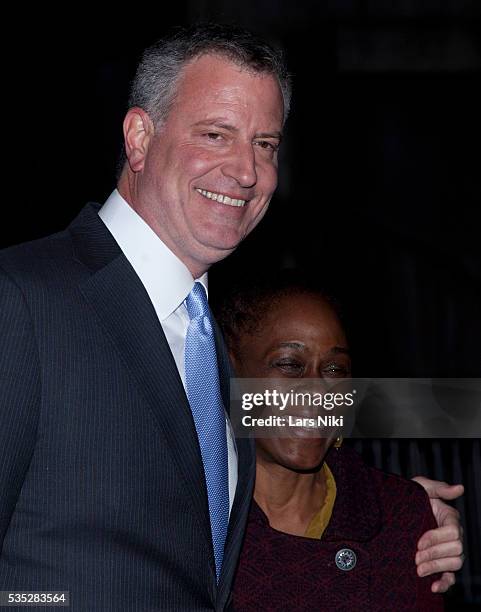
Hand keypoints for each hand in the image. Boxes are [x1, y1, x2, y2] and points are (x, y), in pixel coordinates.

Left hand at [412, 476, 463, 592]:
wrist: (395, 509)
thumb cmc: (410, 495)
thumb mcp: (421, 487)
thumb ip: (439, 488)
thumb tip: (460, 488)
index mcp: (450, 517)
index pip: (453, 532)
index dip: (436, 539)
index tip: (417, 542)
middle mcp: (454, 536)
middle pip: (456, 550)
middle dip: (434, 555)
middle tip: (415, 558)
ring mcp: (450, 551)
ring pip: (455, 564)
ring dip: (436, 568)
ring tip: (418, 570)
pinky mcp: (443, 564)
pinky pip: (450, 578)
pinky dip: (444, 584)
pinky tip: (432, 587)